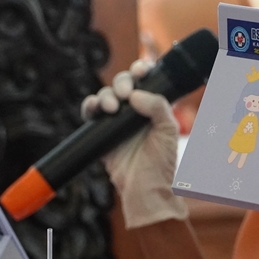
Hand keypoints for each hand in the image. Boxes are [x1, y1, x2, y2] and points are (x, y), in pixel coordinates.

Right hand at [81, 60, 186, 228]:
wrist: (145, 189)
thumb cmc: (161, 162)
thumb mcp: (168, 130)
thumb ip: (157, 106)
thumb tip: (135, 94)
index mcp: (154, 106)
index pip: (146, 80)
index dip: (141, 70)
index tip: (141, 71)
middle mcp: (135, 111)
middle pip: (123, 83)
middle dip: (122, 83)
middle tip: (125, 94)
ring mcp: (117, 121)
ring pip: (106, 95)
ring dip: (106, 95)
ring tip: (112, 107)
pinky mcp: (101, 133)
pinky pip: (91, 113)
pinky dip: (90, 106)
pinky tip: (95, 108)